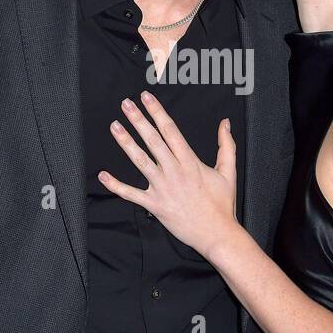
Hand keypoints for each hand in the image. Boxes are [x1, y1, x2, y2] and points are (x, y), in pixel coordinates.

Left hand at [96, 90, 239, 258]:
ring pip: (141, 161)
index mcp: (191, 162)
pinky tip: (103, 176)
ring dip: (126, 143)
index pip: (170, 130)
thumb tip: (225, 123)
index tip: (147, 98)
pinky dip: (116, 186)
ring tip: (114, 126)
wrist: (217, 234)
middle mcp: (175, 172)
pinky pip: (132, 194)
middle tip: (126, 104)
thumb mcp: (228, 171)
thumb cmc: (222, 204)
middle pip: (153, 140)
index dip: (157, 112)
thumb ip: (226, 145)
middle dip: (138, 120)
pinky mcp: (155, 205)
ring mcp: (163, 188)